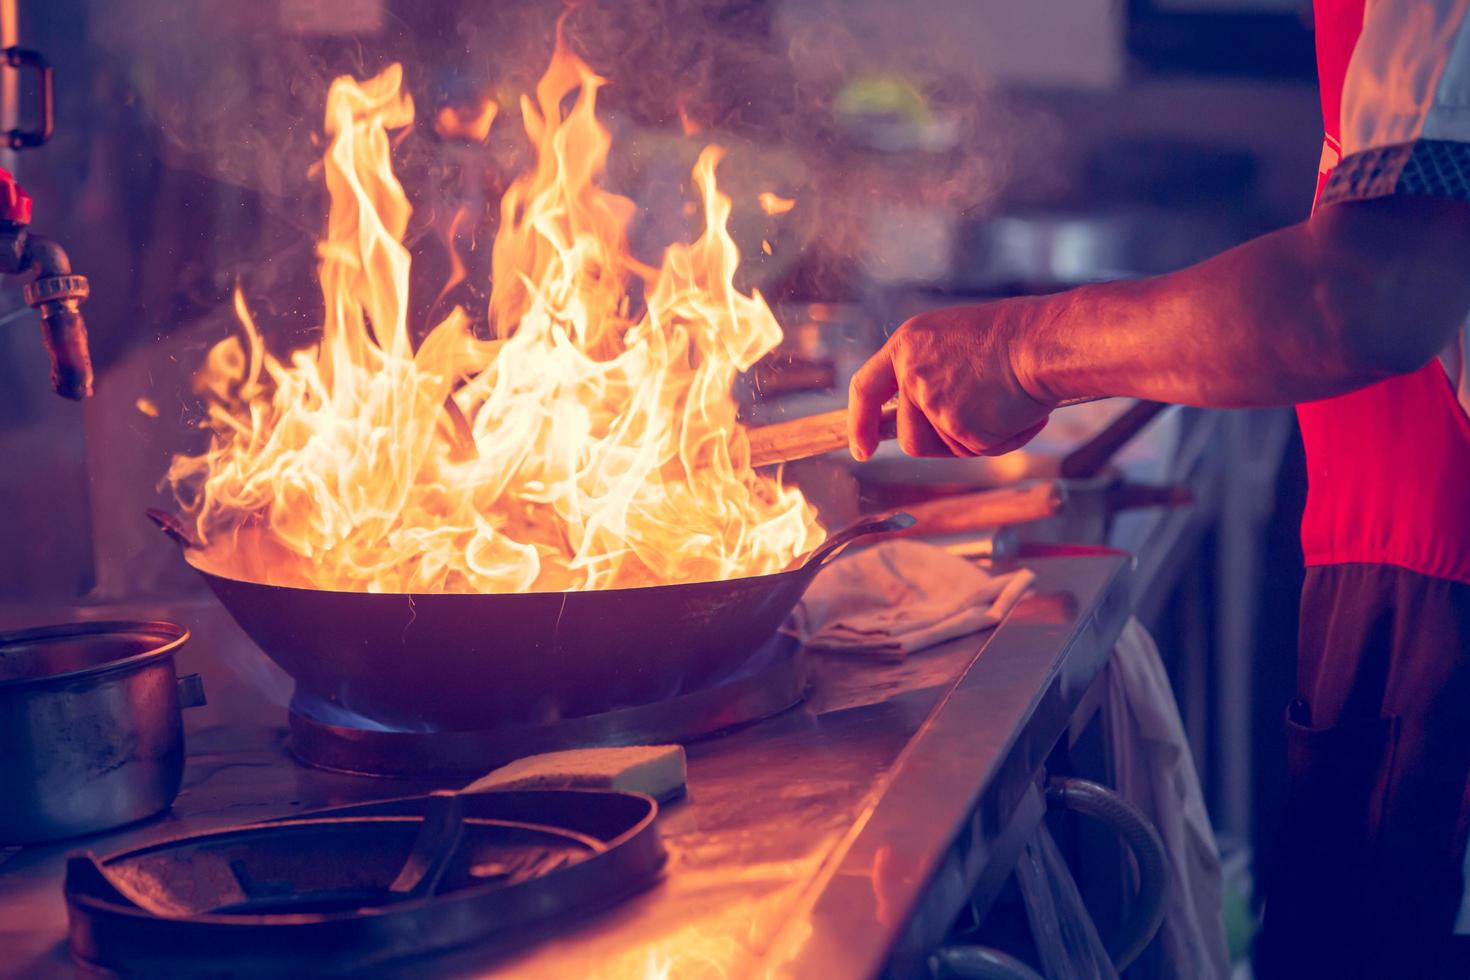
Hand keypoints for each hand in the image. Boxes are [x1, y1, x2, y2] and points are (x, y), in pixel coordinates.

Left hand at [847, 300, 1054, 460]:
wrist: (1044, 342)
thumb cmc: (1014, 335)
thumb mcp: (953, 340)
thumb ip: (927, 372)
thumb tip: (920, 413)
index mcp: (907, 346)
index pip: (866, 389)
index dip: (861, 423)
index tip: (861, 449)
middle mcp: (912, 376)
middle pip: (910, 437)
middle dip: (940, 441)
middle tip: (980, 422)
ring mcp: (934, 404)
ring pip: (943, 448)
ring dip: (973, 440)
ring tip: (1003, 406)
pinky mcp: (961, 428)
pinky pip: (979, 450)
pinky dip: (1004, 439)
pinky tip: (1020, 410)